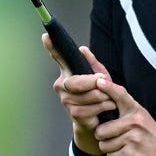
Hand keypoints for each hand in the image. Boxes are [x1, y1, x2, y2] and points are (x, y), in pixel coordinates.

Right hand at [42, 34, 115, 155]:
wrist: (100, 120)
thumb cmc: (99, 94)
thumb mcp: (99, 75)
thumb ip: (92, 63)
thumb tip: (82, 49)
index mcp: (67, 72)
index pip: (59, 57)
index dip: (52, 47)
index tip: (46, 35)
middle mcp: (61, 85)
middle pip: (76, 82)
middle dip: (92, 83)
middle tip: (103, 81)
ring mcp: (66, 100)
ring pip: (86, 96)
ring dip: (102, 97)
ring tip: (110, 98)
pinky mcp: (73, 114)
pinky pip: (90, 109)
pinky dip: (102, 107)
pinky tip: (107, 107)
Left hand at [90, 75, 155, 155]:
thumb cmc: (150, 133)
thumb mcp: (139, 115)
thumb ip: (123, 105)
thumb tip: (102, 89)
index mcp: (135, 111)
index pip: (120, 95)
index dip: (109, 87)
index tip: (99, 81)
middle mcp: (133, 123)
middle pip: (101, 130)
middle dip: (103, 136)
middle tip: (113, 136)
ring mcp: (132, 140)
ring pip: (104, 145)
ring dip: (110, 147)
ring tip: (122, 144)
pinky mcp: (131, 155)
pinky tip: (126, 152)